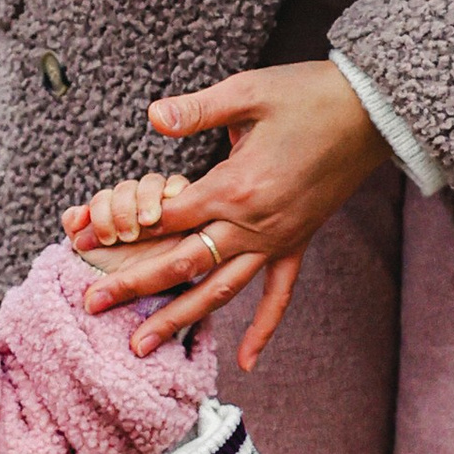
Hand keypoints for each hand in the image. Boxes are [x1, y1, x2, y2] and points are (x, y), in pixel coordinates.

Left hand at [62, 60, 385, 373]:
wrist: (371, 112)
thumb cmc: (308, 95)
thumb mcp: (249, 91)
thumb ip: (198, 109)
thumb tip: (152, 117)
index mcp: (234, 186)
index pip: (164, 217)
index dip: (119, 228)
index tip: (82, 241)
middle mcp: (253, 223)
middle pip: (182, 263)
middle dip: (133, 286)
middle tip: (90, 305)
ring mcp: (277, 239)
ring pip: (221, 290)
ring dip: (180, 319)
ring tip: (142, 347)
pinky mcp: (298, 242)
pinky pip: (279, 294)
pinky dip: (263, 329)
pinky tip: (244, 362)